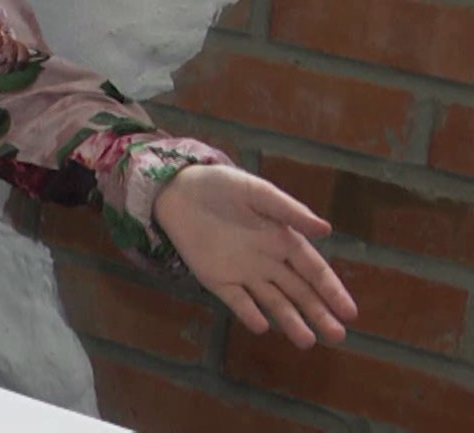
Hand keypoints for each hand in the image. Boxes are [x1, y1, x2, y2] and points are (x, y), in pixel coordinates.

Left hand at [153, 164, 357, 347]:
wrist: (178, 189)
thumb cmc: (223, 186)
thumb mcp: (258, 192)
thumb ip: (289, 211)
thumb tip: (326, 229)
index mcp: (283, 240)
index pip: (314, 271)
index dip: (332, 291)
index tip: (349, 313)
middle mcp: (268, 262)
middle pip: (299, 293)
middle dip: (319, 314)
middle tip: (337, 337)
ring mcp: (243, 273)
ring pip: (273, 302)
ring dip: (289, 321)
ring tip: (306, 341)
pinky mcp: (217, 280)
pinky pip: (237, 300)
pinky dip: (248, 313)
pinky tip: (261, 325)